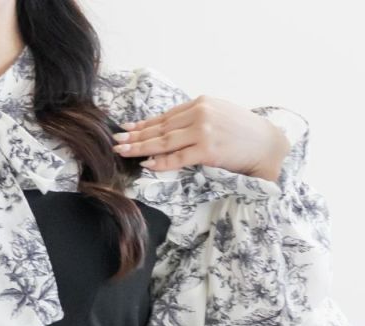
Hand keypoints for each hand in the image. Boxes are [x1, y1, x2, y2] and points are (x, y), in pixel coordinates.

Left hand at [112, 94, 290, 180]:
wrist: (267, 144)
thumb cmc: (243, 133)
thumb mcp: (218, 116)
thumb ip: (195, 119)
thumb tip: (168, 130)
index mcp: (201, 103)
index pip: (165, 116)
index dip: (143, 125)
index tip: (126, 130)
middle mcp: (200, 114)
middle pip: (160, 128)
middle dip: (136, 136)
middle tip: (115, 141)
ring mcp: (203, 131)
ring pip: (165, 142)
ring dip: (141, 148)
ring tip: (122, 151)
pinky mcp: (207, 150)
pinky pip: (178, 158)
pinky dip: (160, 162)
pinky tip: (145, 164)